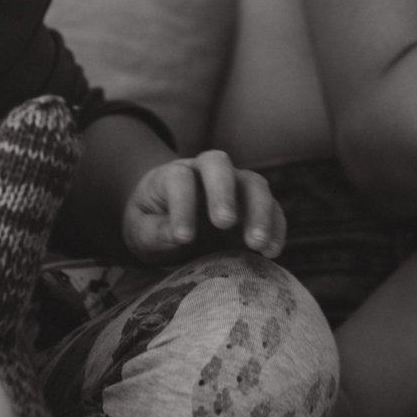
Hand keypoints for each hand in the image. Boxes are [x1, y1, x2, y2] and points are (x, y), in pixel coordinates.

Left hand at [122, 149, 286, 264]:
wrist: (168, 217)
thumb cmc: (152, 223)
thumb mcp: (139, 230)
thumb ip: (153, 231)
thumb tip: (175, 235)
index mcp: (172, 175)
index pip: (179, 179)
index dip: (182, 205)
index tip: (183, 237)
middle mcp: (206, 172)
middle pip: (219, 165)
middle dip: (223, 192)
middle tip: (224, 224)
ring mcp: (235, 186)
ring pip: (253, 183)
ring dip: (258, 211)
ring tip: (257, 244)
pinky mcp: (254, 206)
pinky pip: (273, 208)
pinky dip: (277, 227)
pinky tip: (272, 252)